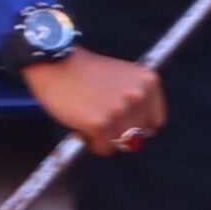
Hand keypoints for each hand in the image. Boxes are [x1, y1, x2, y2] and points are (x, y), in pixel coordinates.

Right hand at [28, 50, 166, 154]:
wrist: (54, 61)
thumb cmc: (85, 71)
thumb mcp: (123, 76)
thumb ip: (137, 98)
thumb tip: (141, 135)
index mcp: (148, 82)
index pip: (155, 121)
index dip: (136, 123)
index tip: (120, 119)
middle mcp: (138, 96)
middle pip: (138, 135)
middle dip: (119, 131)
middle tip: (100, 117)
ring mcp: (118, 110)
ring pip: (121, 143)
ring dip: (105, 138)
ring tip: (90, 119)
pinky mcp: (99, 123)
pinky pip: (103, 148)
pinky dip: (92, 143)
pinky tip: (82, 126)